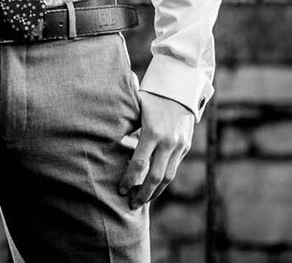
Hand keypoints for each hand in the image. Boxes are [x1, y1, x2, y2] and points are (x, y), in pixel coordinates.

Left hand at [119, 91, 193, 207]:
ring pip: (168, 177)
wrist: (181, 86)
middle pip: (155, 177)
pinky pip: (174, 168)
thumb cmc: (152, 96)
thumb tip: (105, 140)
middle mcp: (168, 141)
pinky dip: (164, 180)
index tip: (121, 190)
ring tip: (143, 200)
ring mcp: (180, 144)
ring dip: (155, 192)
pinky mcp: (186, 145)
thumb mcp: (136, 108)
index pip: (138, 164)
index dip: (129, 180)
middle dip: (142, 194)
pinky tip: (154, 186)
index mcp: (152, 132)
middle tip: (131, 204)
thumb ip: (125, 126)